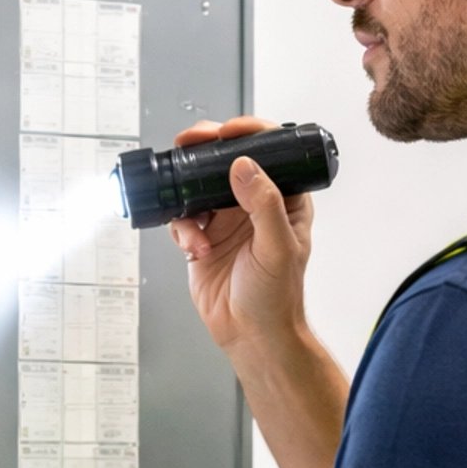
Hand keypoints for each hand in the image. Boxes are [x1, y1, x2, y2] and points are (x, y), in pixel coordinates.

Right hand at [168, 118, 313, 354]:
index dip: (248, 134)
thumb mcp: (277, 248)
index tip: (227, 131)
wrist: (251, 336)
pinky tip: (196, 249)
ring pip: (198, 187)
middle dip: (205, 151)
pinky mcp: (202, 238)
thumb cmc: (277, 298)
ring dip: (189, 197)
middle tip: (190, 143)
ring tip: (193, 220)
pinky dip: (182, 231)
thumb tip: (244, 167)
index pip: (269, 153)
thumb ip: (264, 205)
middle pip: (226, 161)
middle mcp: (253, 205)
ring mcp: (226, 221)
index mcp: (284, 200)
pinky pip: (182, 219)